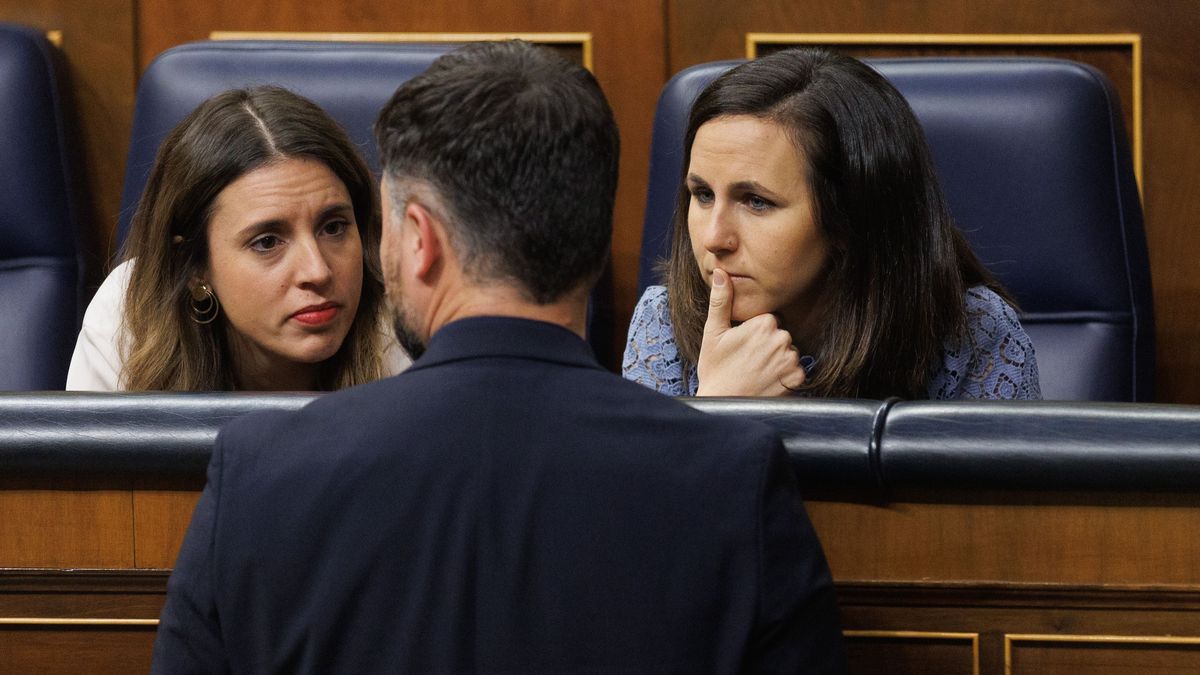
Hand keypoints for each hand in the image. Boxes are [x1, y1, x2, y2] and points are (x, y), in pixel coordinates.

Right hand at [695, 269, 806, 395]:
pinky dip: (785, 376)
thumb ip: (720, 300)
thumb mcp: (713, 332)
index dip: (754, 333)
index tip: (742, 345)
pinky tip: (767, 381)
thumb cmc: (715, 368)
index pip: (768, 320)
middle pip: (780, 335)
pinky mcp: (797, 378)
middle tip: (747, 360)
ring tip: (756, 372)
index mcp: (764, 323)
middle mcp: (782, 338)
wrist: (724, 404)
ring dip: (777, 360)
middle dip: (767, 345)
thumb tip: (721, 272)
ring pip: (788, 352)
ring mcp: (791, 359)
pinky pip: (796, 370)